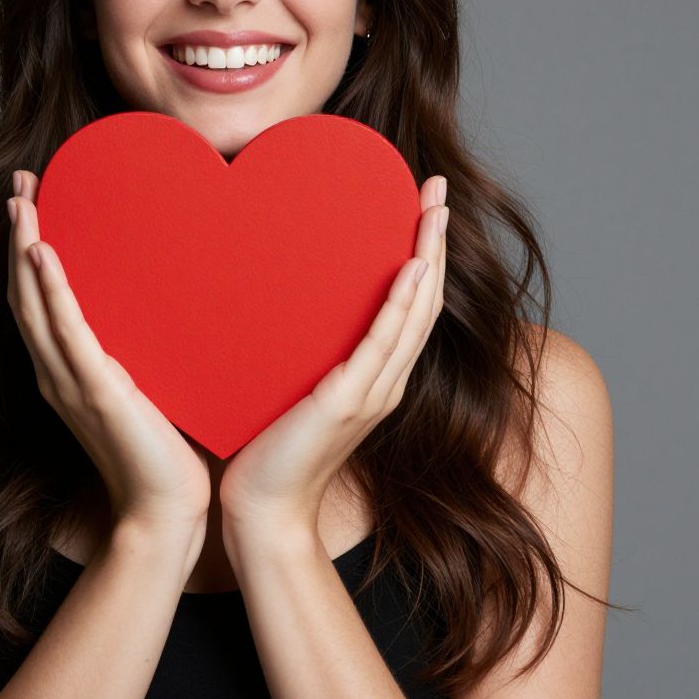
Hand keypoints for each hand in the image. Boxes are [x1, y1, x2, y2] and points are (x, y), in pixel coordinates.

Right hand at [7, 169, 211, 531]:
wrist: (165, 508)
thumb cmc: (160, 450)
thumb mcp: (141, 387)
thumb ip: (131, 352)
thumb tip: (155, 307)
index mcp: (66, 369)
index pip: (36, 298)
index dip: (26, 249)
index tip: (32, 201)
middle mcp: (56, 371)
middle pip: (24, 290)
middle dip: (19, 233)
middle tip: (20, 183)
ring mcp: (70, 381)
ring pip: (33, 303)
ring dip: (23, 247)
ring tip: (22, 200)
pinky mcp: (95, 391)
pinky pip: (66, 332)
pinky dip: (50, 291)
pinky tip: (42, 252)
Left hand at [218, 174, 448, 536]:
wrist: (262, 508)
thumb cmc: (270, 446)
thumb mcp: (296, 386)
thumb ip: (307, 351)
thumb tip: (284, 300)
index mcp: (375, 376)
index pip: (411, 305)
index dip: (425, 254)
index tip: (425, 206)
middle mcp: (384, 381)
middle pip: (424, 300)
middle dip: (434, 241)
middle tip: (436, 189)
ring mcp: (371, 392)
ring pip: (414, 315)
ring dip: (428, 258)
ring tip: (434, 210)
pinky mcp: (347, 401)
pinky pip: (383, 345)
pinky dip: (402, 304)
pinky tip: (411, 267)